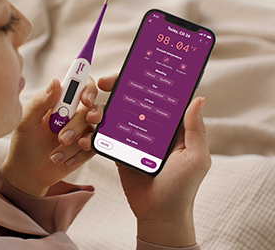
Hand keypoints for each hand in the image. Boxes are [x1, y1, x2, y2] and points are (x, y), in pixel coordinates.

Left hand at [1, 77, 102, 196]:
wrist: (27, 172)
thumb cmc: (24, 142)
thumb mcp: (26, 122)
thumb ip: (40, 102)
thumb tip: (56, 82)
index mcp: (60, 101)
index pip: (81, 86)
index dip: (88, 88)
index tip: (85, 99)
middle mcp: (75, 113)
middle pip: (91, 108)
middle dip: (76, 124)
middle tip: (62, 138)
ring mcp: (82, 131)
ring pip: (92, 130)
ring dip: (74, 144)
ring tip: (55, 154)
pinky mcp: (86, 149)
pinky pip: (93, 148)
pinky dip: (78, 155)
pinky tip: (64, 160)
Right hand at [99, 73, 210, 246]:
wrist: (158, 214)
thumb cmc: (181, 188)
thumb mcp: (195, 158)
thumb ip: (195, 130)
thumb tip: (198, 98)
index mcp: (171, 126)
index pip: (157, 95)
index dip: (143, 80)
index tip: (128, 71)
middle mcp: (151, 128)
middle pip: (132, 100)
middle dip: (115, 90)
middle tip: (101, 85)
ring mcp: (133, 138)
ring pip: (115, 116)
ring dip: (100, 112)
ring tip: (91, 116)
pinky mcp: (119, 151)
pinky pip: (105, 138)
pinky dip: (94, 135)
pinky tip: (86, 138)